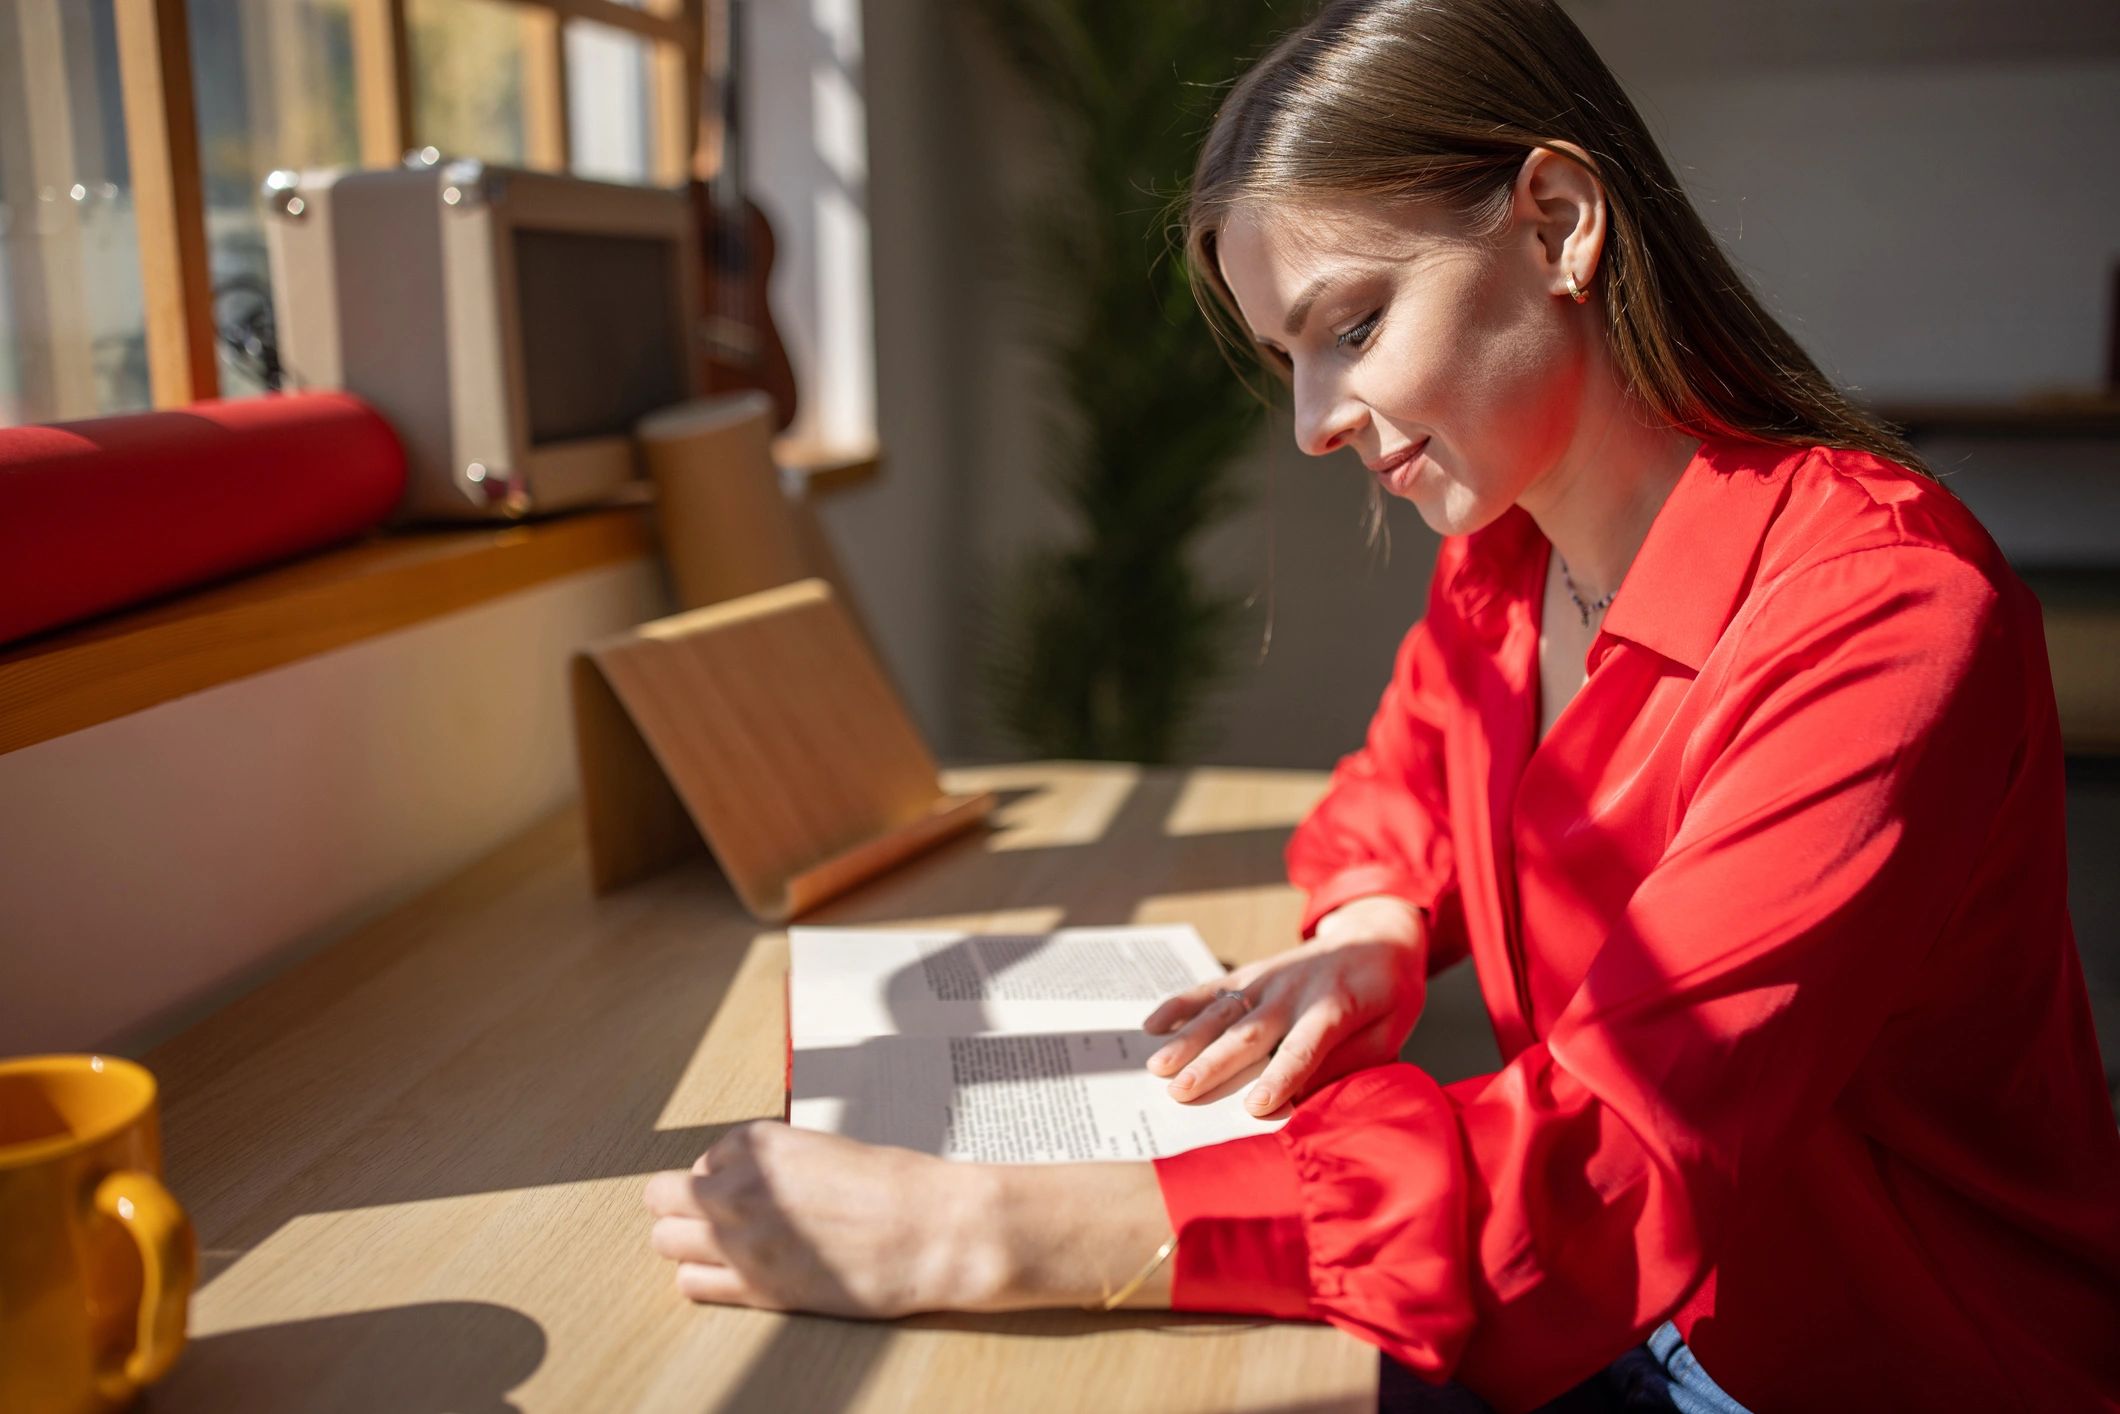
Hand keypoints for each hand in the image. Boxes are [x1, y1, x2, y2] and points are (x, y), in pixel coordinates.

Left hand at [644, 1123, 1173, 1315]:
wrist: (933, 1229)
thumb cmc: (895, 1185)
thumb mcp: (825, 1149)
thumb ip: (776, 1165)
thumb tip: (752, 1183)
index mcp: (758, 1143)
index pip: (703, 1159)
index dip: (725, 1177)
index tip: (754, 1189)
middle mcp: (736, 1187)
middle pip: (664, 1198)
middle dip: (686, 1207)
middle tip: (723, 1218)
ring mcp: (739, 1239)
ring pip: (666, 1241)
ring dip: (688, 1242)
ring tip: (728, 1247)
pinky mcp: (755, 1287)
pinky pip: (690, 1284)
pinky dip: (703, 1279)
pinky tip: (735, 1275)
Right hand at [1143, 895, 1428, 1114]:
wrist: (1377, 935)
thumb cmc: (1388, 994)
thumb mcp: (1389, 1033)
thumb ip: (1348, 1064)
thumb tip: (1307, 1101)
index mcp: (1335, 1009)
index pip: (1303, 1049)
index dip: (1280, 1078)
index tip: (1254, 1107)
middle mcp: (1294, 991)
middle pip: (1249, 1032)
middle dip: (1213, 1064)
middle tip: (1181, 1093)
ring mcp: (1268, 978)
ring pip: (1222, 1011)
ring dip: (1187, 1039)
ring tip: (1158, 1067)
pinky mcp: (1253, 972)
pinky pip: (1212, 988)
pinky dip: (1181, 1003)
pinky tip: (1153, 1024)